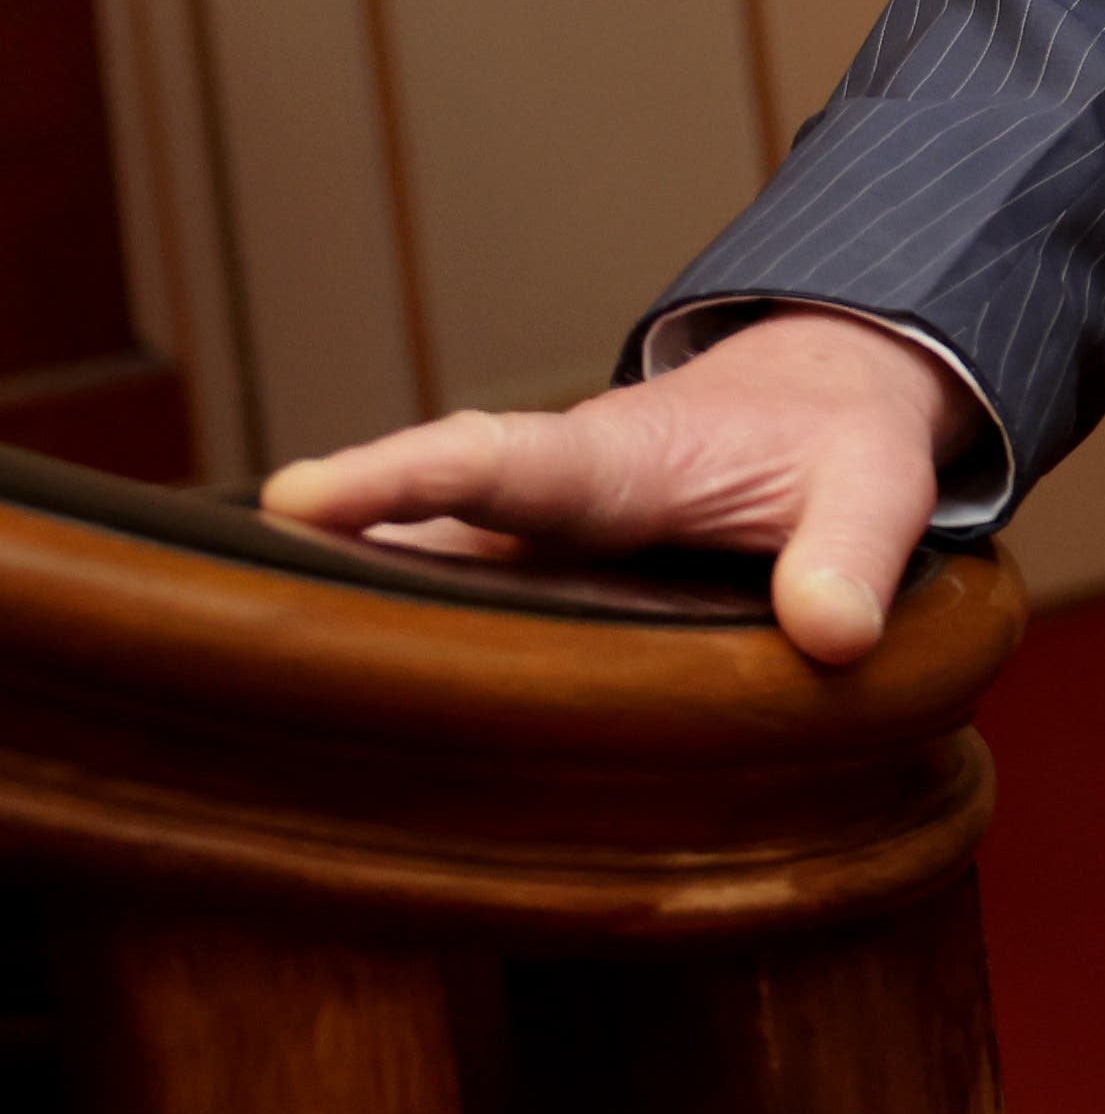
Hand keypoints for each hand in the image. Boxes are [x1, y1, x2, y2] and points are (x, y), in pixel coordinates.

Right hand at [258, 307, 983, 666]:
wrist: (830, 402)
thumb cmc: (841, 438)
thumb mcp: (877, 483)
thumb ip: (854, 555)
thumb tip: (830, 639)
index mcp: (621, 459)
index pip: (501, 462)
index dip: (405, 480)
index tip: (301, 492)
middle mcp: (550, 499)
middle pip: (420, 524)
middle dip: (327, 550)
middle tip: (218, 594)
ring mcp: (531, 544)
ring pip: (420, 570)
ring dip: (342, 605)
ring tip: (237, 668)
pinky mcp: (537, 583)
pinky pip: (453, 606)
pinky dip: (393, 639)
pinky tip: (324, 712)